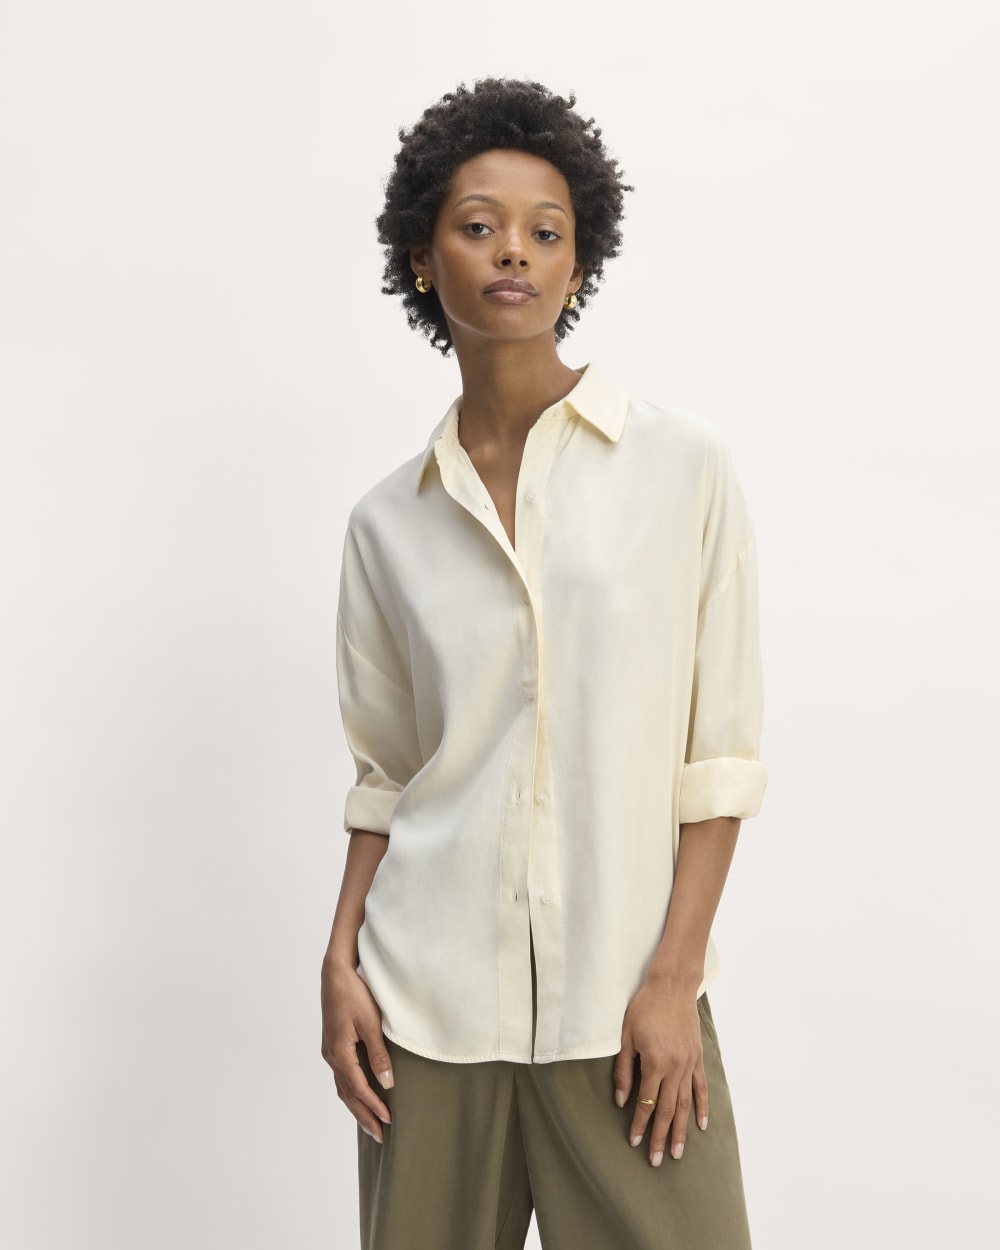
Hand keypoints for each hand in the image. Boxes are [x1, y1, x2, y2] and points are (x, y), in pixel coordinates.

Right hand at [320, 959, 393, 1142]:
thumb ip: (379, 1054)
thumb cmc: (354, 994)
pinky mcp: (333, 1045)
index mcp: (339, 1052)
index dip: (374, 1106)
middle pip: (347, 1094)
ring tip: (371, 1124)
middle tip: (380, 1136)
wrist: (335, 973)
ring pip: (343, 1087)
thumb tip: (388, 1083)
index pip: (358, 1088)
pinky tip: (360, 1095)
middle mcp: (331, 1056)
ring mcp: (330, 1051)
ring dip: (357, 1106)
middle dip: (364, 1115)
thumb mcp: (370, 1023)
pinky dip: (351, 1091)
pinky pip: (342, 1076)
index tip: (389, 1120)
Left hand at [612, 978, 708, 1165]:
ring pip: (685, 1104)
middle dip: (661, 1137)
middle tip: (656, 1160)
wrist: (672, 986)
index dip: (639, 1124)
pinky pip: (701, 1087)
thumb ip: (623, 1070)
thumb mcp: (626, 1036)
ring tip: (679, 1153)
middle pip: (668, 1110)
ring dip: (682, 1131)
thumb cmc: (644, 1007)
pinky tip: (701, 1125)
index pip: (646, 1102)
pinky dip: (702, 1107)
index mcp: (655, 1062)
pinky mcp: (698, 1057)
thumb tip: (621, 1100)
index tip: (634, 1142)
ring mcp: (689, 1063)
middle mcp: (675, 1067)